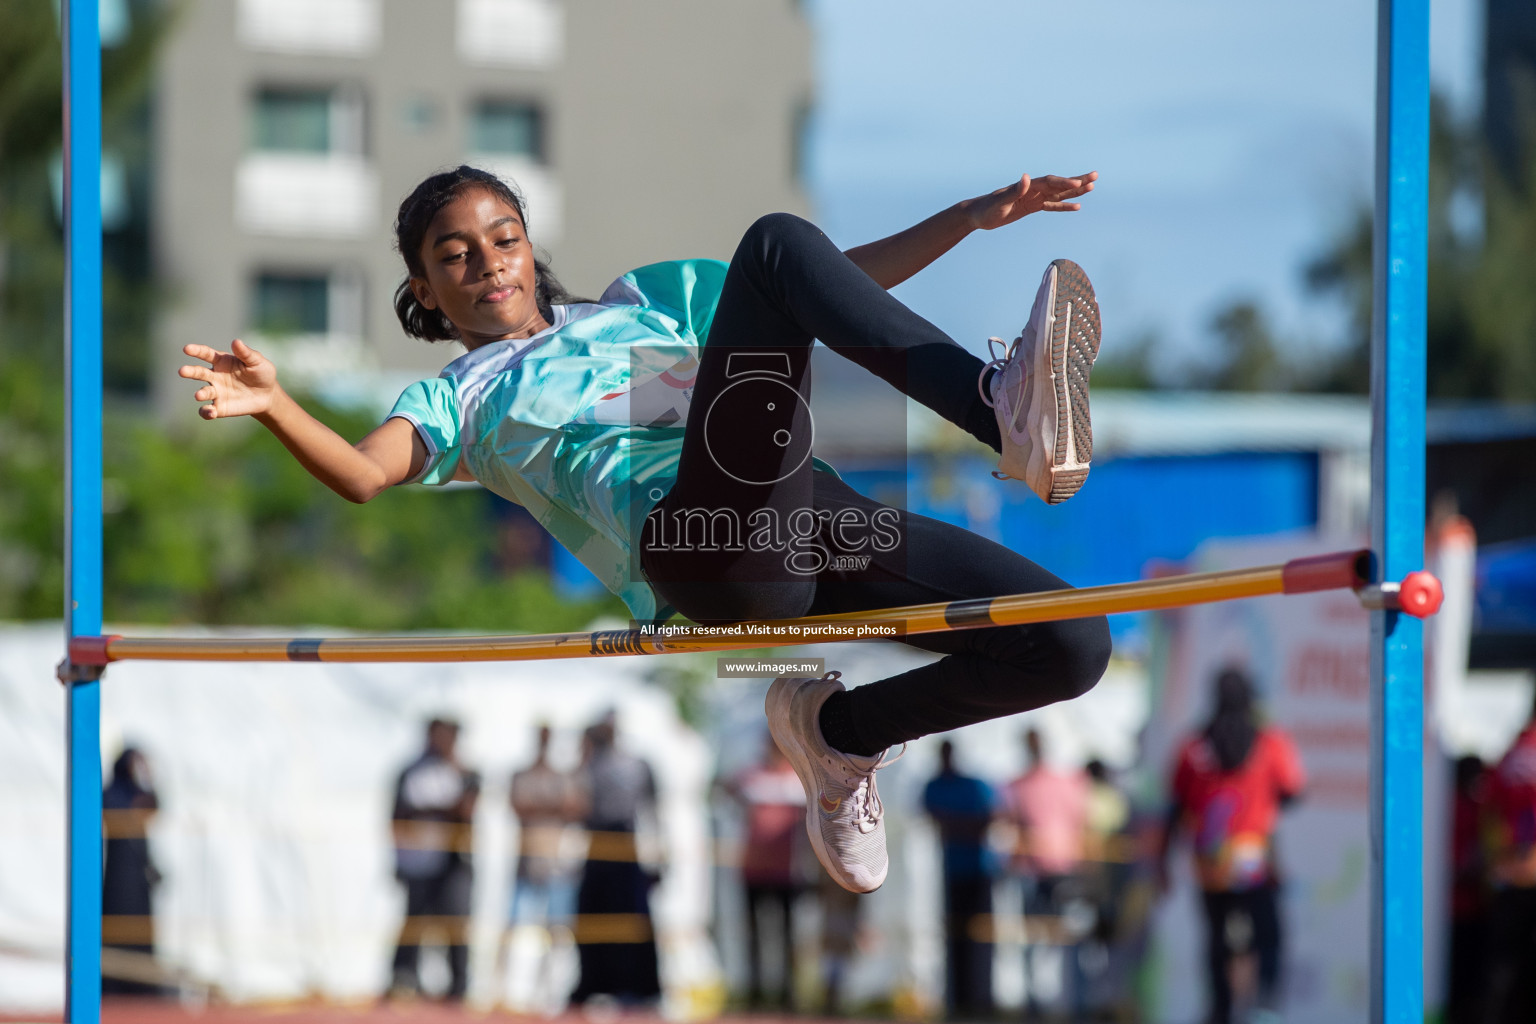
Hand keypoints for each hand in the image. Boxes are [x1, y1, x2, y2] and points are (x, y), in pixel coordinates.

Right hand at [178, 339, 279, 419]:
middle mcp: (214, 376)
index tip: (187, 349)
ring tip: (199, 395)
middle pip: (199, 372)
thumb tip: (236, 342)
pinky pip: (207, 411)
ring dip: (200, 394)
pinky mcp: (219, 407)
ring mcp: (216, 392)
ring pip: (203, 392)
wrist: (267, 395)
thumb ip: (246, 353)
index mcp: (221, 361)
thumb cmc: (261, 373)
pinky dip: (206, 412)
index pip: (205, 354)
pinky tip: (211, 412)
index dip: (196, 351)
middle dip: (190, 372)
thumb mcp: (257, 362)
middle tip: (182, 371)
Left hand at [966, 171, 1097, 230]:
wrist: (977, 215)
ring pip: (1059, 194)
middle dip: (1077, 181)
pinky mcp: (1031, 207)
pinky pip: (1052, 206)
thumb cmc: (987, 208)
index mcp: (1027, 186)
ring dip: (1075, 191)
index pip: (1050, 183)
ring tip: (1092, 187)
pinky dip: (1064, 206)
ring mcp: (1033, 198)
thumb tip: (1026, 177)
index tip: (1079, 185)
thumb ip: (1015, 190)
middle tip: (1095, 176)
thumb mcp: (1000, 202)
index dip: (1064, 184)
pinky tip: (1077, 207)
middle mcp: (1033, 189)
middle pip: (1059, 184)